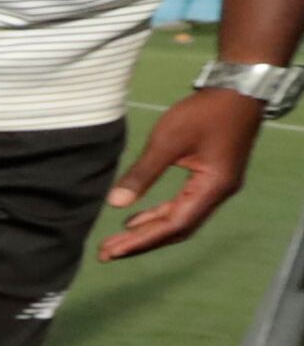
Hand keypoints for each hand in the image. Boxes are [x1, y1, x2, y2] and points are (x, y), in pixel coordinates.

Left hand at [100, 83, 265, 259]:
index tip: (112, 251)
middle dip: (142, 242)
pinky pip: (183, 206)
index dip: (142, 241)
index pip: (174, 225)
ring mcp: (216, 187)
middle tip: (107, 253)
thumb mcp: (168, 140)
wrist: (238, 91)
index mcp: (212, 188)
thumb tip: (115, 204)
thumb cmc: (205, 113)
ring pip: (179, 219)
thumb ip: (143, 173)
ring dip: (149, 231)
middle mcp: (217, 194)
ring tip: (116, 242)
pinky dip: (159, 215)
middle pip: (177, 228)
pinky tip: (136, 220)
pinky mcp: (211, 178)